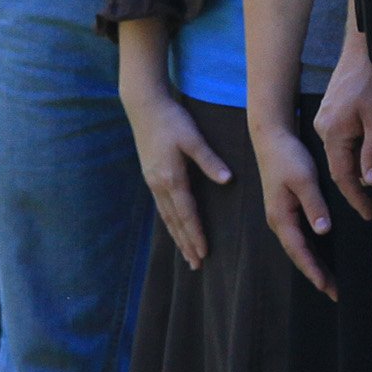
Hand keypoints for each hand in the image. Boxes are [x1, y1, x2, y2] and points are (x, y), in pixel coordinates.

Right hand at [121, 83, 231, 270]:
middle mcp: (159, 185)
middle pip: (175, 222)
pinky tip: (174, 228)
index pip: (186, 214)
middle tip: (196, 265)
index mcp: (171, 178)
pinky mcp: (150, 176)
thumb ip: (209, 161)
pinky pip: (162, 207)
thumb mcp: (193, 138)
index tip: (203, 252)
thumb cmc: (171, 120)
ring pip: (166, 217)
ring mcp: (152, 182)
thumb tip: (228, 180)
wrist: (144, 106)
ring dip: (177, 237)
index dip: (195, 234)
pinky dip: (170, 223)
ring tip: (186, 255)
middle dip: (186, 244)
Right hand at [251, 116, 338, 297]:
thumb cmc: (288, 157)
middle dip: (315, 275)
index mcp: (280, 216)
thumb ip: (314, 205)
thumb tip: (323, 231)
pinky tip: (321, 256)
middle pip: (298, 255)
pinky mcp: (286, 209)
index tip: (328, 288)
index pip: (299, 251)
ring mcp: (281, 216)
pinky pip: (299, 237)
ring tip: (331, 282)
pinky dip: (311, 251)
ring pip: (299, 248)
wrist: (271, 138)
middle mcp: (278, 221)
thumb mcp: (304, 179)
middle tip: (335, 293)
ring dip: (314, 265)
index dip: (314, 271)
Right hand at [313, 52, 371, 226]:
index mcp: (332, 133)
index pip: (342, 176)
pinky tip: (369, 152)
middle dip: (356, 184)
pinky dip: (355, 150)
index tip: (368, 214)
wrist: (366, 49)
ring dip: (358, 165)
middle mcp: (323, 127)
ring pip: (342, 152)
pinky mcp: (332, 111)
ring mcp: (326, 118)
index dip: (356, 198)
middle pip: (340, 165)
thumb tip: (370, 182)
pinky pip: (342, 138)